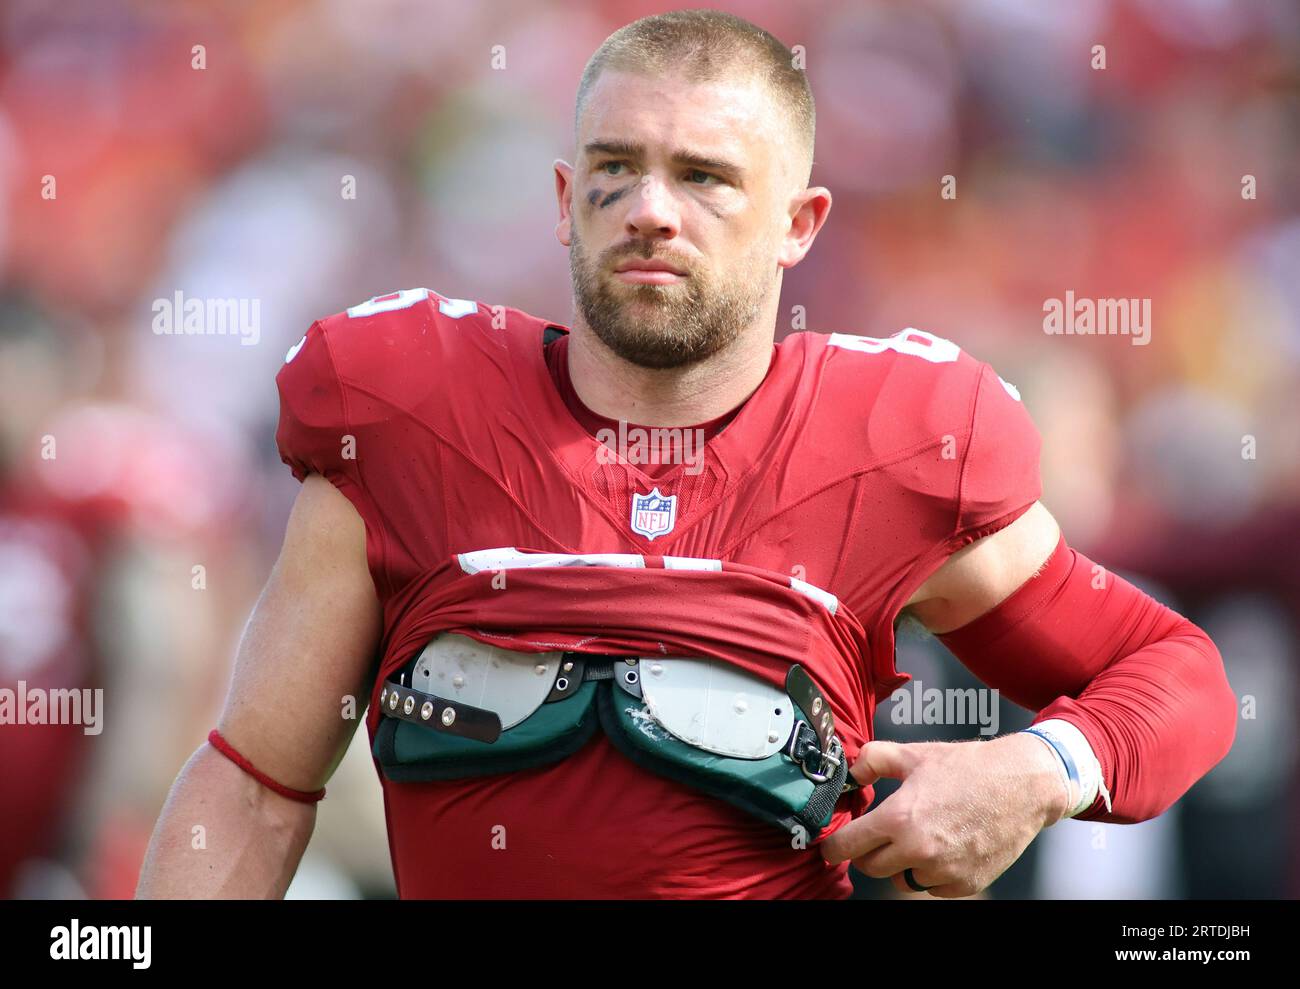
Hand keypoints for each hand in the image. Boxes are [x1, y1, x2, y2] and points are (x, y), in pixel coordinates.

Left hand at [820, 733, 1071, 896]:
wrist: (1022, 785)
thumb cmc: (970, 768)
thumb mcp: (915, 754)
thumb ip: (874, 759)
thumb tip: (852, 770)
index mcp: (899, 818)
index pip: (847, 847)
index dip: (834, 847)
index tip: (831, 846)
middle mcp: (918, 850)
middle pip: (870, 868)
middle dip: (868, 852)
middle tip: (880, 835)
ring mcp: (943, 871)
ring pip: (902, 879)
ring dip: (902, 864)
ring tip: (920, 836)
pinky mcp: (964, 884)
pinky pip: (932, 887)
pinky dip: (931, 873)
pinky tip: (944, 847)